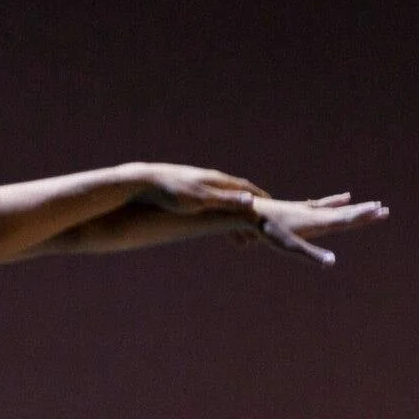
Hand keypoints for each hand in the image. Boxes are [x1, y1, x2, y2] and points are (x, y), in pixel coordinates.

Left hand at [131, 163, 270, 215]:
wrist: (143, 182)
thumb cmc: (171, 193)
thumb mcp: (201, 200)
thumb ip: (226, 201)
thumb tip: (252, 201)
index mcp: (218, 182)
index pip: (246, 189)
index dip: (260, 199)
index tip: (275, 209)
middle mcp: (211, 181)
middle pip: (237, 197)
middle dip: (249, 213)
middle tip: (261, 227)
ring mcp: (198, 185)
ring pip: (222, 204)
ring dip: (233, 220)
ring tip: (240, 237)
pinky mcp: (186, 192)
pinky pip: (208, 207)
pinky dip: (216, 218)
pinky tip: (214, 225)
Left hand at [237, 193, 390, 266]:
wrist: (250, 212)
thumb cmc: (269, 231)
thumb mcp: (290, 246)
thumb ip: (312, 254)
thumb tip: (332, 262)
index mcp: (317, 222)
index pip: (345, 220)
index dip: (363, 217)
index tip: (381, 212)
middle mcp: (315, 214)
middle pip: (345, 214)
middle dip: (364, 214)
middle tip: (384, 210)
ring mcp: (307, 211)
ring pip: (337, 209)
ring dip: (354, 208)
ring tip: (369, 204)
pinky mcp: (299, 209)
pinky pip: (322, 205)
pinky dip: (335, 202)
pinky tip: (343, 197)